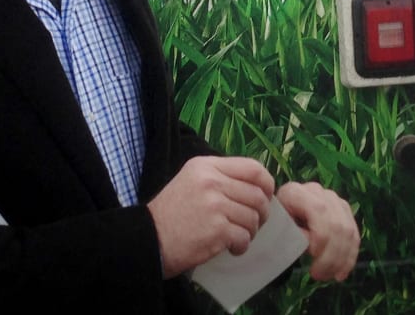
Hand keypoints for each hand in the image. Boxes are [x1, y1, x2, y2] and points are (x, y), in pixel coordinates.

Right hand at [147, 156, 274, 278]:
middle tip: (251, 223)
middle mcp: (211, 181)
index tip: (265, 198)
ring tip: (236, 236)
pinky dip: (241, 246)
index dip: (266, 185)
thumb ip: (220, 178)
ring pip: (253, 218)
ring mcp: (214, 205)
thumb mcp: (191, 181)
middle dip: (261, 213)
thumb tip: (257, 188)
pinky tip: (230, 248)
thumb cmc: (171, 212)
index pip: (253, 168)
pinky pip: (245, 237)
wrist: (148, 239)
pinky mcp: (216, 229)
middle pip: (258, 195)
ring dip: (250, 232)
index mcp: (206, 166)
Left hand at [277, 182, 359, 281]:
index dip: (321, 236)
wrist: (280, 213)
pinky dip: (349, 257)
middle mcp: (317, 192)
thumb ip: (291, 232)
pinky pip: (354, 235)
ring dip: (341, 259)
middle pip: (335, 224)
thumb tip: (309, 240)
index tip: (313, 255)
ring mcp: (333, 200)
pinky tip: (341, 273)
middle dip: (331, 255)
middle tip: (319, 275)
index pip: (318, 211)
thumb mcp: (275, 226)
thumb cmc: (275, 222)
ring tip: (329, 276)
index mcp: (296, 192)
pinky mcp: (344, 210)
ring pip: (348, 231)